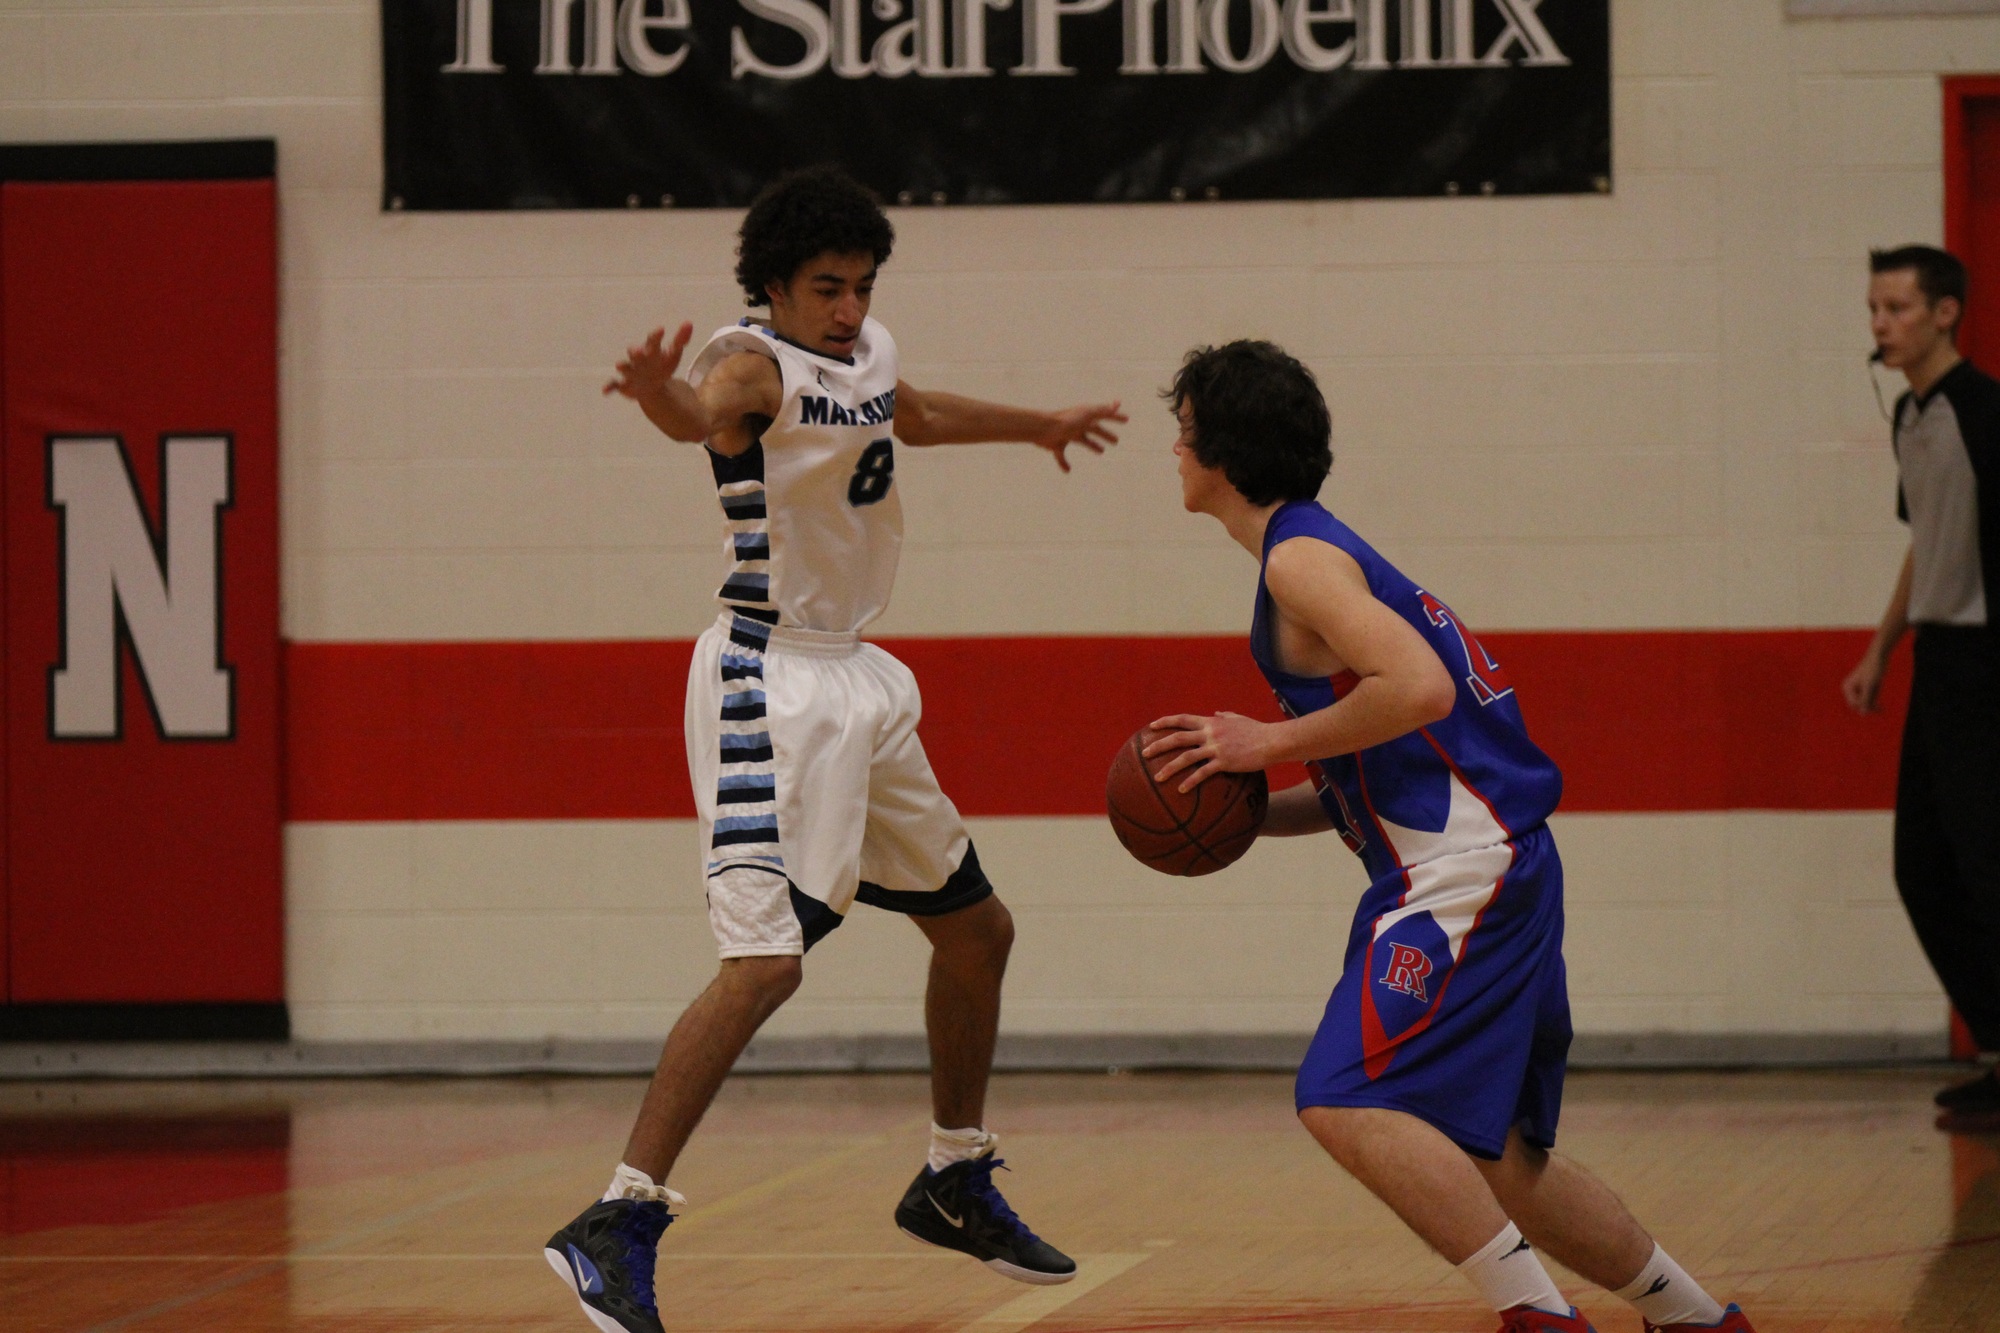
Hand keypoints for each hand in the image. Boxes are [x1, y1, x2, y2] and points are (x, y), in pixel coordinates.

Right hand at [605, 323, 692, 404]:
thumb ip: (680, 340)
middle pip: (635, 353)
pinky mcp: (623, 384)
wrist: (651, 385)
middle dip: (636, 352)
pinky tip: (605, 391)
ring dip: (622, 366)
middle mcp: (638, 359)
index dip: (656, 336)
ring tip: (620, 365)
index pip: (653, 341)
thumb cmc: (661, 365)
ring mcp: (630, 370)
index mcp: (650, 350)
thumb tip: (689, 323)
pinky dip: (609, 386)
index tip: (662, 330)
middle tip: (638, 350)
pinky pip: (614, 384)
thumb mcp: (672, 354)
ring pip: (625, 367)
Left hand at [1033, 401, 1125, 472]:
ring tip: (1101, 451)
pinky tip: (1067, 471)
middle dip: (1105, 434)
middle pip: (1095, 429)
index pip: (1104, 415)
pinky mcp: (1055, 445)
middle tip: (1116, 441)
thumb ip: (1102, 410)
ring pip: (1082, 441)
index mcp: (1085, 416)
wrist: (1042, 427)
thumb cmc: (1065, 421)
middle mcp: (1077, 425)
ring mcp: (1066, 435)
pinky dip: (1063, 463)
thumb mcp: (1087, 414)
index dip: (1116, 417)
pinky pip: (1061, 456)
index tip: (1127, 420)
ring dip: (1093, 445)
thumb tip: (1117, 404)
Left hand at [1143, 711, 1271, 791]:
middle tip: (1144, 754)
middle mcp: (1210, 733)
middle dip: (1159, 745)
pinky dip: (1191, 781)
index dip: (1166, 722)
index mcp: (1211, 722)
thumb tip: (1217, 712)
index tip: (1151, 726)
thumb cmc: (1257, 730)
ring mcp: (1216, 747)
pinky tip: (1181, 790)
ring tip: (1157, 778)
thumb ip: (1225, 715)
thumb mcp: (1239, 718)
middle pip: (1178, 738)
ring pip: (1186, 757)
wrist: (1271, 740)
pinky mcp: (1224, 762)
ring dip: (1169, 768)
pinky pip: (1203, 773)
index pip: (1183, 719)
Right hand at [1842, 650, 1885, 713]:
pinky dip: (1876, 698)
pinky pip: (1870, 696)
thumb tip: (1863, 714)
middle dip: (1869, 706)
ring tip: (1881, 701)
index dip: (1864, 706)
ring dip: (1874, 702)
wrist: (1879, 656)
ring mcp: (1858, 688)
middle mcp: (1851, 689)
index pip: (1854, 703)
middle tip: (1880, 708)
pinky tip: (1881, 697)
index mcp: (1847, 688)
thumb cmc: (1873, 669)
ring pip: (1866, 701)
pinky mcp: (1866, 686)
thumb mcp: (1870, 686)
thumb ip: (1866, 700)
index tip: (1875, 703)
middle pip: (1859, 704)